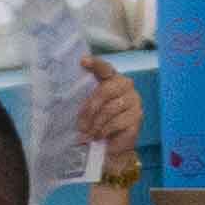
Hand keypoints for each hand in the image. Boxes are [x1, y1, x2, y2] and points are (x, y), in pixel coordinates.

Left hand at [74, 54, 147, 183]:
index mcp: (112, 78)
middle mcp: (126, 85)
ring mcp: (134, 101)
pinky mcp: (137, 117)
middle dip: (90, 108)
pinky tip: (98, 136)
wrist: (113, 143)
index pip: (104, 68)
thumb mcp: (88, 109)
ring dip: (95, 123)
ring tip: (87, 133)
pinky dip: (104, 131)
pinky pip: (117, 122)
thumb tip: (67, 102)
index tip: (82, 61)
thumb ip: (84, 102)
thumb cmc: (98, 121)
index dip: (95, 64)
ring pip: (110, 109)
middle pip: (106, 90)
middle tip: (80, 123)